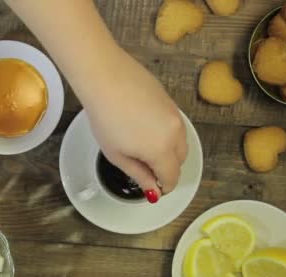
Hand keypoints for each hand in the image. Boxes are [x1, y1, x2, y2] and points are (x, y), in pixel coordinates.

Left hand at [84, 51, 186, 201]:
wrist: (104, 77)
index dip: (164, 187)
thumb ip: (139, 175)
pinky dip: (167, 133)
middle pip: (180, 160)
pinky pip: (175, 125)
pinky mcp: (170, 101)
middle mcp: (175, 133)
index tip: (155, 189)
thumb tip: (153, 190)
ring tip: (145, 148)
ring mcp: (175, 115)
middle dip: (167, 168)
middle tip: (148, 170)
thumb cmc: (105, 116)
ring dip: (169, 151)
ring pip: (181, 141)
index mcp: (161, 151)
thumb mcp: (117, 154)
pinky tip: (146, 128)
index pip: (172, 177)